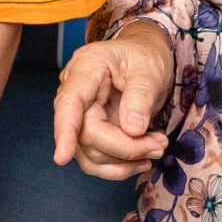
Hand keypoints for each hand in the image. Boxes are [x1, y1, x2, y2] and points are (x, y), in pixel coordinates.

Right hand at [53, 21, 174, 178]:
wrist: (145, 57)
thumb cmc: (145, 55)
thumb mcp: (150, 67)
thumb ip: (141, 96)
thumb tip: (132, 129)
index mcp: (86, 68)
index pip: (69, 102)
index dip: (65, 130)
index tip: (62, 157)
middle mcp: (76, 93)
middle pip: (86, 134)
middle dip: (125, 148)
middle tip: (160, 144)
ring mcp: (81, 116)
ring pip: (90, 154)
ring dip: (125, 160)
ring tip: (157, 147)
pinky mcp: (90, 133)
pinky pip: (96, 160)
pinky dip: (120, 166)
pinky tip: (142, 158)